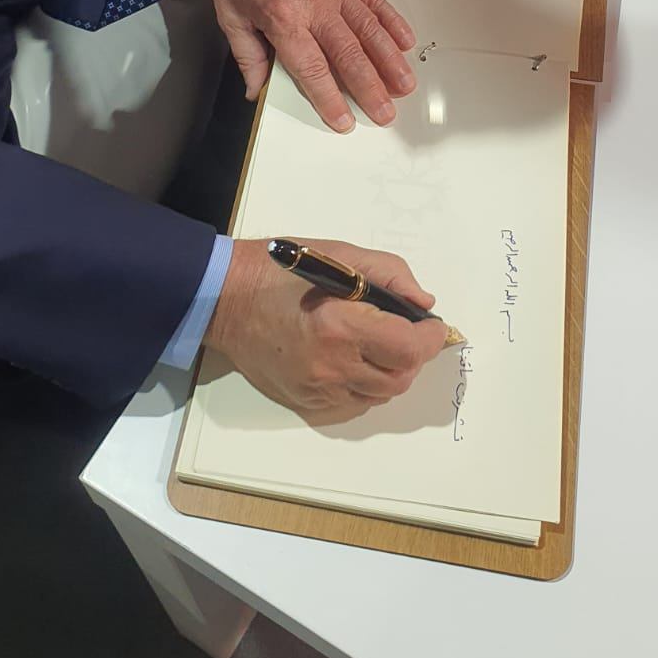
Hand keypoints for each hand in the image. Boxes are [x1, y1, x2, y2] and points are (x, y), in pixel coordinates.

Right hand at [205, 238, 448, 420]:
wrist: (226, 300)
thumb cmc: (281, 269)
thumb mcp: (339, 254)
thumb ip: (389, 274)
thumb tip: (423, 304)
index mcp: (339, 324)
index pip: (406, 349)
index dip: (429, 338)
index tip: (432, 326)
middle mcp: (330, 365)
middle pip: (399, 379)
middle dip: (413, 357)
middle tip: (409, 334)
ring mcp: (316, 389)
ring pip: (378, 395)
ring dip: (392, 372)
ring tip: (382, 345)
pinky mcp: (304, 401)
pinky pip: (352, 403)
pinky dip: (365, 384)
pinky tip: (355, 359)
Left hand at [210, 0, 415, 131]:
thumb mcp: (230, 14)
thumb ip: (247, 56)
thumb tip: (256, 90)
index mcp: (282, 17)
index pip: (311, 67)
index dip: (329, 98)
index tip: (343, 120)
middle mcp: (314, 4)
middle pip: (348, 54)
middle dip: (369, 88)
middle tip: (385, 113)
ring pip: (369, 31)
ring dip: (390, 61)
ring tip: (405, 86)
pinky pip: (375, 1)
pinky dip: (393, 23)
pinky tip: (406, 43)